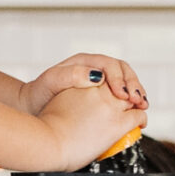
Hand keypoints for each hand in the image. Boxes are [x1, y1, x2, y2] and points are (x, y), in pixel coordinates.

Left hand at [21, 53, 146, 116]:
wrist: (32, 107)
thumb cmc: (39, 94)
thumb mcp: (51, 82)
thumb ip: (71, 75)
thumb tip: (97, 75)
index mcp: (85, 61)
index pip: (111, 65)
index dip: (120, 79)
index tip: (123, 95)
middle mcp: (94, 68)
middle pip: (123, 71)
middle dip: (134, 85)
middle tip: (138, 101)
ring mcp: (99, 82)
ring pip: (125, 82)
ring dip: (136, 93)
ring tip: (142, 106)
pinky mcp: (101, 96)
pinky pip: (120, 95)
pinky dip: (129, 103)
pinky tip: (134, 113)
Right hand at [36, 82, 140, 172]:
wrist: (49, 142)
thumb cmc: (46, 129)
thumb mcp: (58, 102)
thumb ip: (71, 98)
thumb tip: (76, 108)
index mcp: (82, 81)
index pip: (105, 74)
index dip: (114, 81)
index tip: (116, 89)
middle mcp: (98, 89)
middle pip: (121, 84)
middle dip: (129, 89)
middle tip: (135, 98)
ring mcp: (110, 105)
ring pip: (133, 98)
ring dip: (138, 102)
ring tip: (140, 108)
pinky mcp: (118, 122)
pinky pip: (138, 115)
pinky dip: (142, 117)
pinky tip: (141, 122)